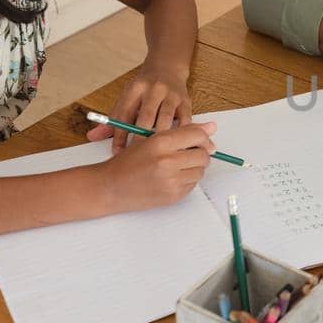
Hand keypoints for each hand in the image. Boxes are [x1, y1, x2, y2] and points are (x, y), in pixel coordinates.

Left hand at [90, 62, 192, 148]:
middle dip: (140, 139)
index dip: (119, 135)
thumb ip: (112, 120)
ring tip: (155, 154)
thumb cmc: (144, 88)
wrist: (167, 67)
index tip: (117, 151)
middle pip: (146, 117)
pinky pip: (184, 121)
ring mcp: (171, 95)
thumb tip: (92, 137)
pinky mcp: (186, 101)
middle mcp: (154, 89)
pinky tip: (174, 146)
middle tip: (136, 157)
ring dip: (160, 138)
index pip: (125, 114)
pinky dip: (179, 135)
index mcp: (135, 88)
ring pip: (166, 119)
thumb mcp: (126, 98)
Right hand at [98, 122, 216, 210]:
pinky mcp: (173, 196)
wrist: (110, 186)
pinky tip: (172, 177)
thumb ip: (183, 131)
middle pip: (203, 155)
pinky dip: (187, 180)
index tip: (202, 142)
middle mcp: (167, 161)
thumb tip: (212, 127)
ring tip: (177, 166)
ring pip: (200, 171)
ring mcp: (171, 181)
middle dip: (200, 154)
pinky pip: (193, 185)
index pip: (198, 136)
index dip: (203, 138)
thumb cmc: (128, 161)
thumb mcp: (151, 139)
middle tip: (187, 154)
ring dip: (193, 168)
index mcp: (161, 142)